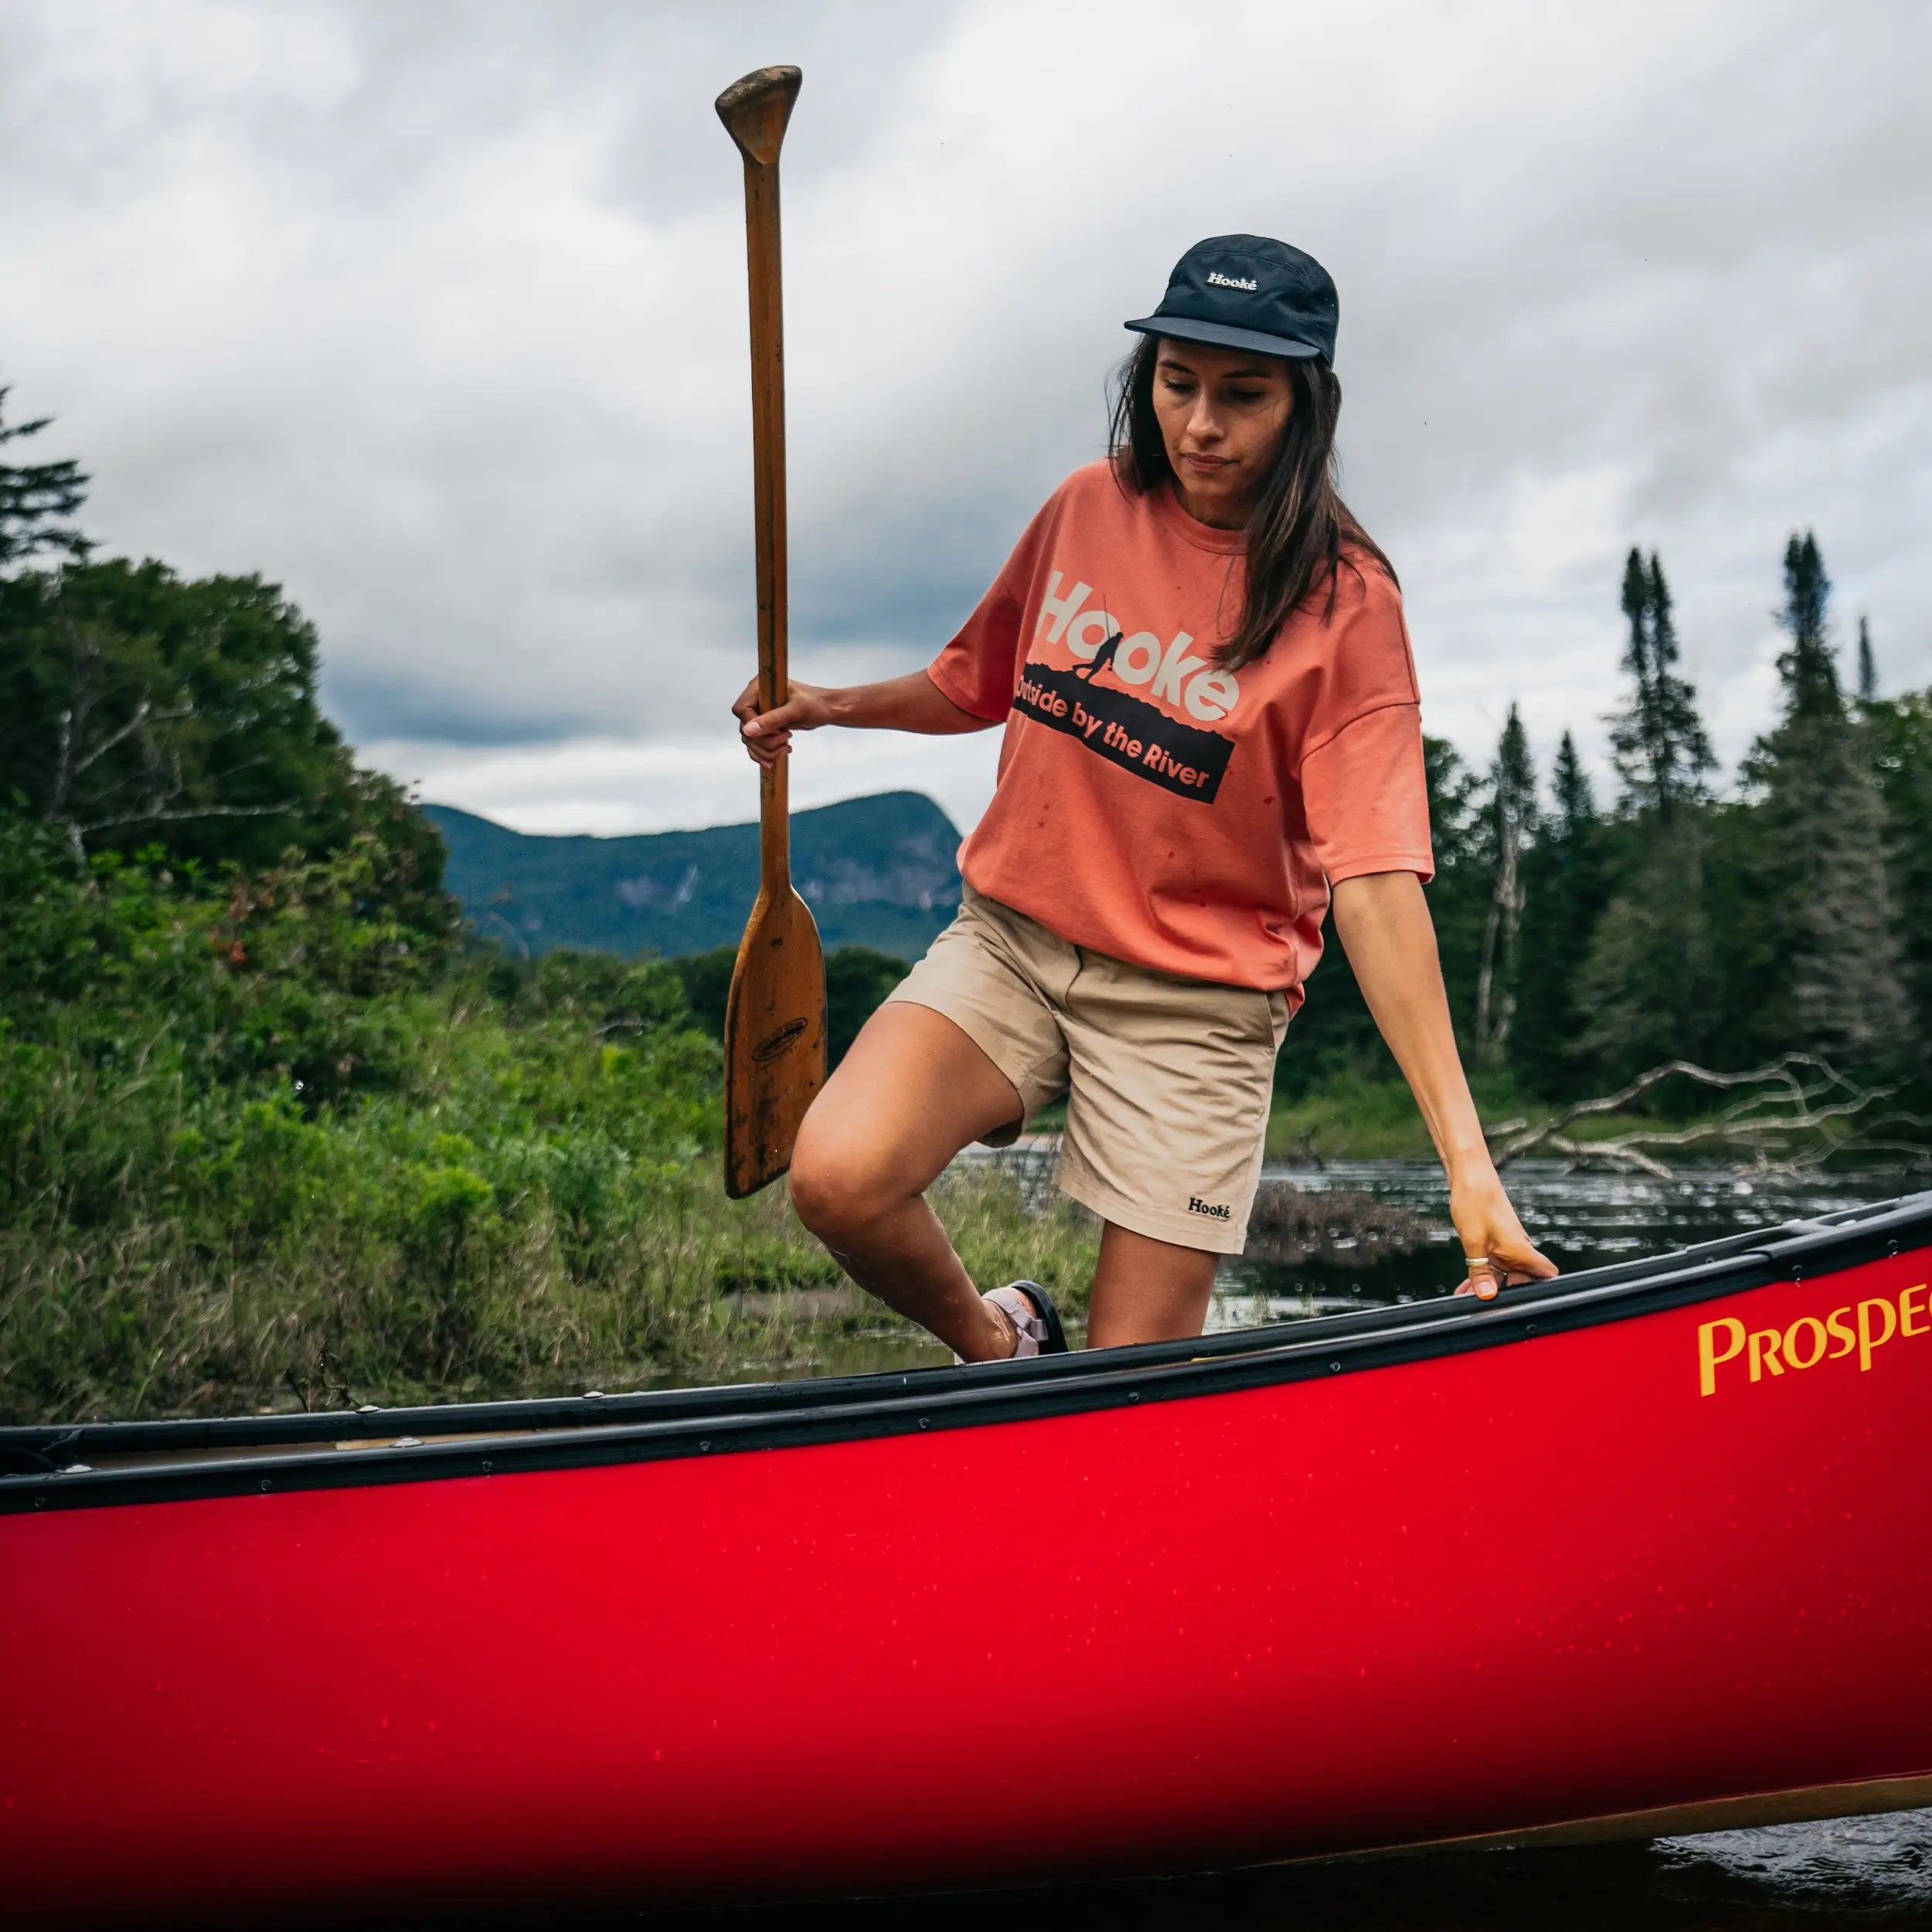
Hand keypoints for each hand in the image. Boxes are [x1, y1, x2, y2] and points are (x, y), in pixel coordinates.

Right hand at [733, 677, 833, 765]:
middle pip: (745, 728)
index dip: (753, 725)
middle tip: (784, 740)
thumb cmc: (815, 704)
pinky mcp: (764, 725)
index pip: (742, 710)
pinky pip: (755, 744)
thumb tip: (748, 730)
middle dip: (764, 741)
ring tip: (786, 748)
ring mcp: (759, 713)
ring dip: (766, 750)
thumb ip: (772, 719)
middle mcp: (756, 699)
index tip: (774, 731)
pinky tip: (778, 756)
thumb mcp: (795, 711)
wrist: (825, 709)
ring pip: (750, 739)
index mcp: (760, 687)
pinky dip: (764, 753)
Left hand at [1448, 1166, 1556, 1300]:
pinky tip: (1465, 1285)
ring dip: (1488, 1286)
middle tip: (1482, 1308)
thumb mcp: (1474, 1242)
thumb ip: (1480, 1271)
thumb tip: (1487, 1296)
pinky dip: (1481, 1275)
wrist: (1469, 1176)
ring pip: (1503, 1274)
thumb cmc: (1476, 1203)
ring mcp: (1507, 1245)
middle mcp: (1518, 1249)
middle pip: (1522, 1280)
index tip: (1526, 1305)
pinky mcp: (1494, 1240)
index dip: (1543, 1291)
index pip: (1546, 1275)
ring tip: (1467, 1299)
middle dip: (1505, 1296)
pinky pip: (1492, 1264)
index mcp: (1521, 1250)